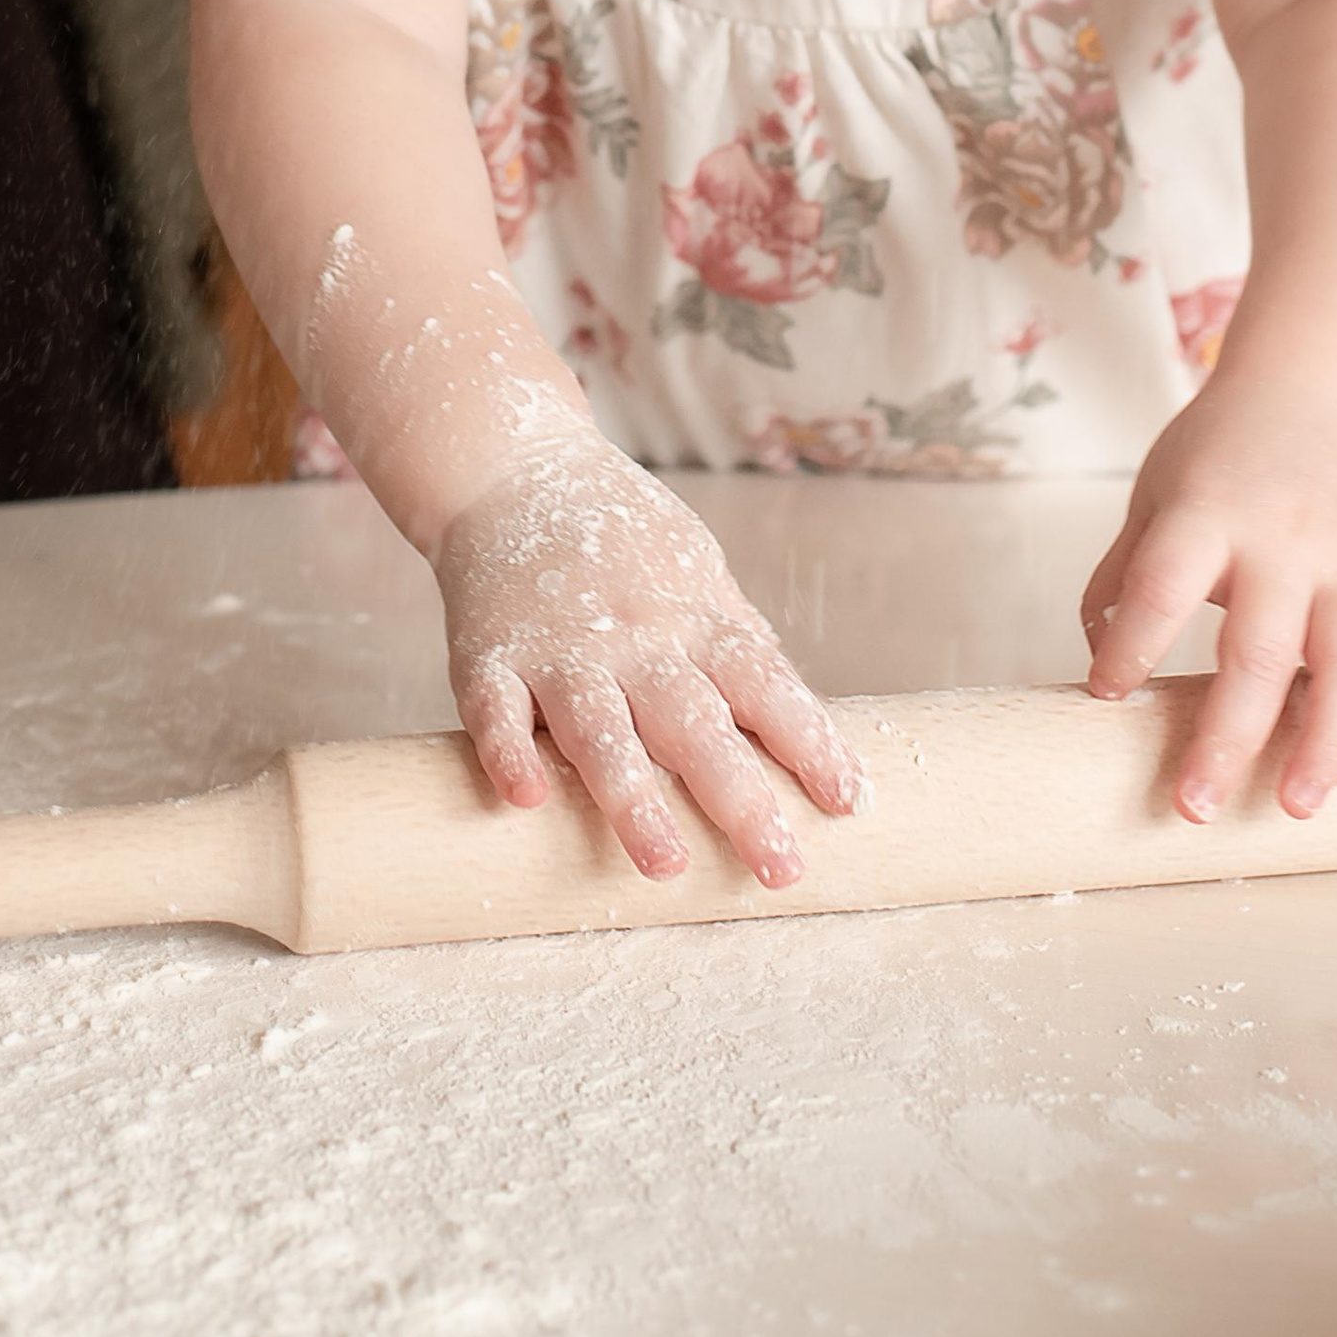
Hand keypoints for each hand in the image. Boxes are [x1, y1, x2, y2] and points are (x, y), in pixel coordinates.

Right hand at [433, 434, 865, 886]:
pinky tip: (526, 801)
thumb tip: (796, 715)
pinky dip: (508, 752)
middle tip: (781, 867)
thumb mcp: (695, 570)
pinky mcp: (488, 657)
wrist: (511, 469)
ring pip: (600, 729)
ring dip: (631, 798)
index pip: (764, 683)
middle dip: (740, 798)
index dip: (808, 741)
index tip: (848, 802)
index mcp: (692, 618)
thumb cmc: (618, 534)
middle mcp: (633, 638)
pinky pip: (495, 712)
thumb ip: (735, 641)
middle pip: (694, 722)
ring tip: (665, 864)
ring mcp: (558, 649)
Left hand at [1080, 378, 1336, 826]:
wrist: (1317, 395)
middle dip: (1227, 737)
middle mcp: (1285, 539)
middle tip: (1194, 805)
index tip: (1106, 696)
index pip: (1163, 585)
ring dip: (1323, 745)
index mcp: (1210, 509)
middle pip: (1258, 648)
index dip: (1131, 646)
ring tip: (1293, 807)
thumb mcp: (1157, 491)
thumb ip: (1125, 571)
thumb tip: (1096, 656)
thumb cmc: (1221, 454)